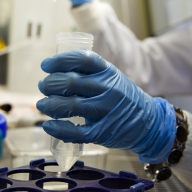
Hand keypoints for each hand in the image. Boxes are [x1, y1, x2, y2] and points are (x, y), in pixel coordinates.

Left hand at [36, 50, 175, 162]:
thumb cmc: (124, 98)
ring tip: (42, 105)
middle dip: (50, 84)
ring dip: (50, 105)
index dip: (60, 60)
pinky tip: (49, 126)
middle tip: (43, 86)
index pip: (82, 59)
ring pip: (70, 106)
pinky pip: (76, 132)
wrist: (149, 123)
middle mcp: (108, 89)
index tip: (46, 66)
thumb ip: (90, 74)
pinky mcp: (103, 132)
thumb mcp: (113, 78)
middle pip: (71, 82)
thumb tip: (56, 72)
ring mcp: (106, 111)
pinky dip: (59, 129)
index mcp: (109, 72)